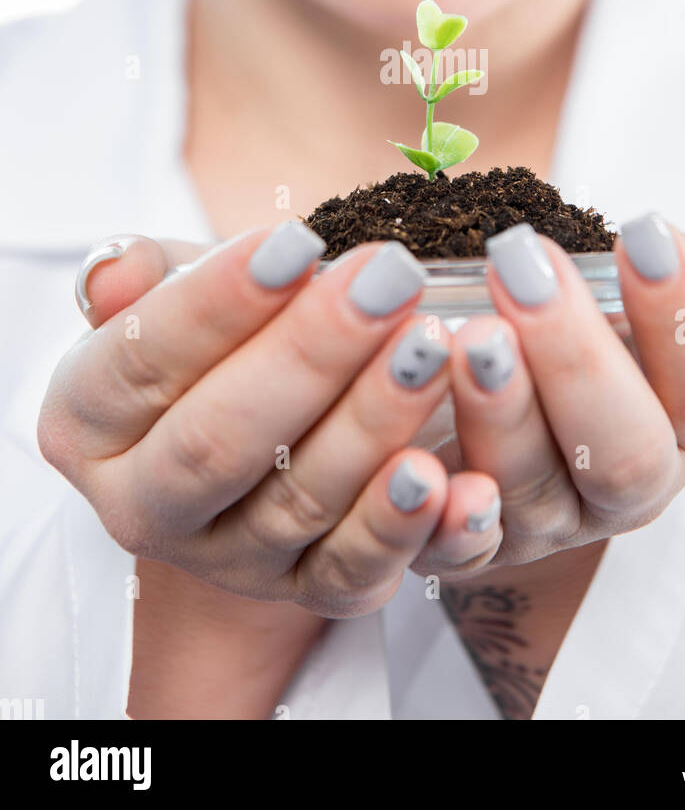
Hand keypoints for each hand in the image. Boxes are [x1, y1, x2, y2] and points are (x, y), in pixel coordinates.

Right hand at [39, 224, 480, 614]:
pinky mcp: (308, 592)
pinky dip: (403, 525)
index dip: (218, 302)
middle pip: (219, 440)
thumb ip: (147, 275)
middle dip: (310, 353)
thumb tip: (118, 273)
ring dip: (373, 421)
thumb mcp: (171, 287)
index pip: (143, 362)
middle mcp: (144, 509)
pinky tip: (447, 473)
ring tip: (431, 345)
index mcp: (88, 424)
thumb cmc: (217, 333)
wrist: (258, 417)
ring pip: (298, 499)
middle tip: (387, 279)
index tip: (297, 240)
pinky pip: (355, 571)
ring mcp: (228, 561)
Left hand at [409, 216, 684, 578]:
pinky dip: (441, 516)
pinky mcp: (467, 550)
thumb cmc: (579, 334)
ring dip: (502, 413)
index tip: (641, 231)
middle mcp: (626, 486)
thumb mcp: (637, 295)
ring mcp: (547, 525)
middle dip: (576, 357)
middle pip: (625, 450)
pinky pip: (457, 551)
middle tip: (524, 266)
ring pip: (533, 487)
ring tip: (469, 333)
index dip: (683, 315)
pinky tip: (419, 467)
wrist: (492, 404)